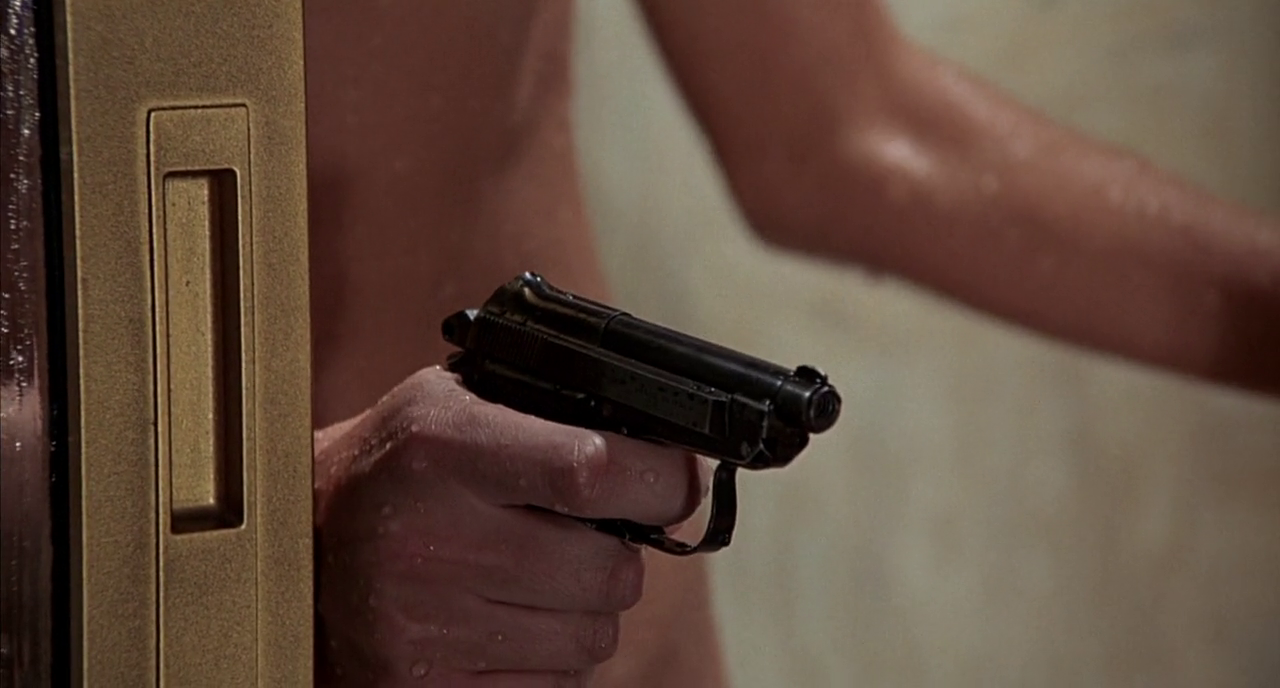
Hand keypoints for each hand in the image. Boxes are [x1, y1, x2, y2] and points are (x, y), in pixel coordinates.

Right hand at [314, 366, 706, 685]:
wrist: (298, 548)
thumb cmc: (401, 467)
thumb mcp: (455, 403)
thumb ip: (551, 415)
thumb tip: (670, 456)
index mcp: (441, 447)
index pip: (591, 471)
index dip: (657, 481)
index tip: (670, 483)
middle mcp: (430, 538)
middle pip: (608, 570)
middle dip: (615, 552)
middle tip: (576, 533)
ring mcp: (427, 627)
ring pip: (594, 636)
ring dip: (584, 608)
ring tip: (529, 576)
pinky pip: (556, 685)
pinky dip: (551, 658)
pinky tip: (504, 620)